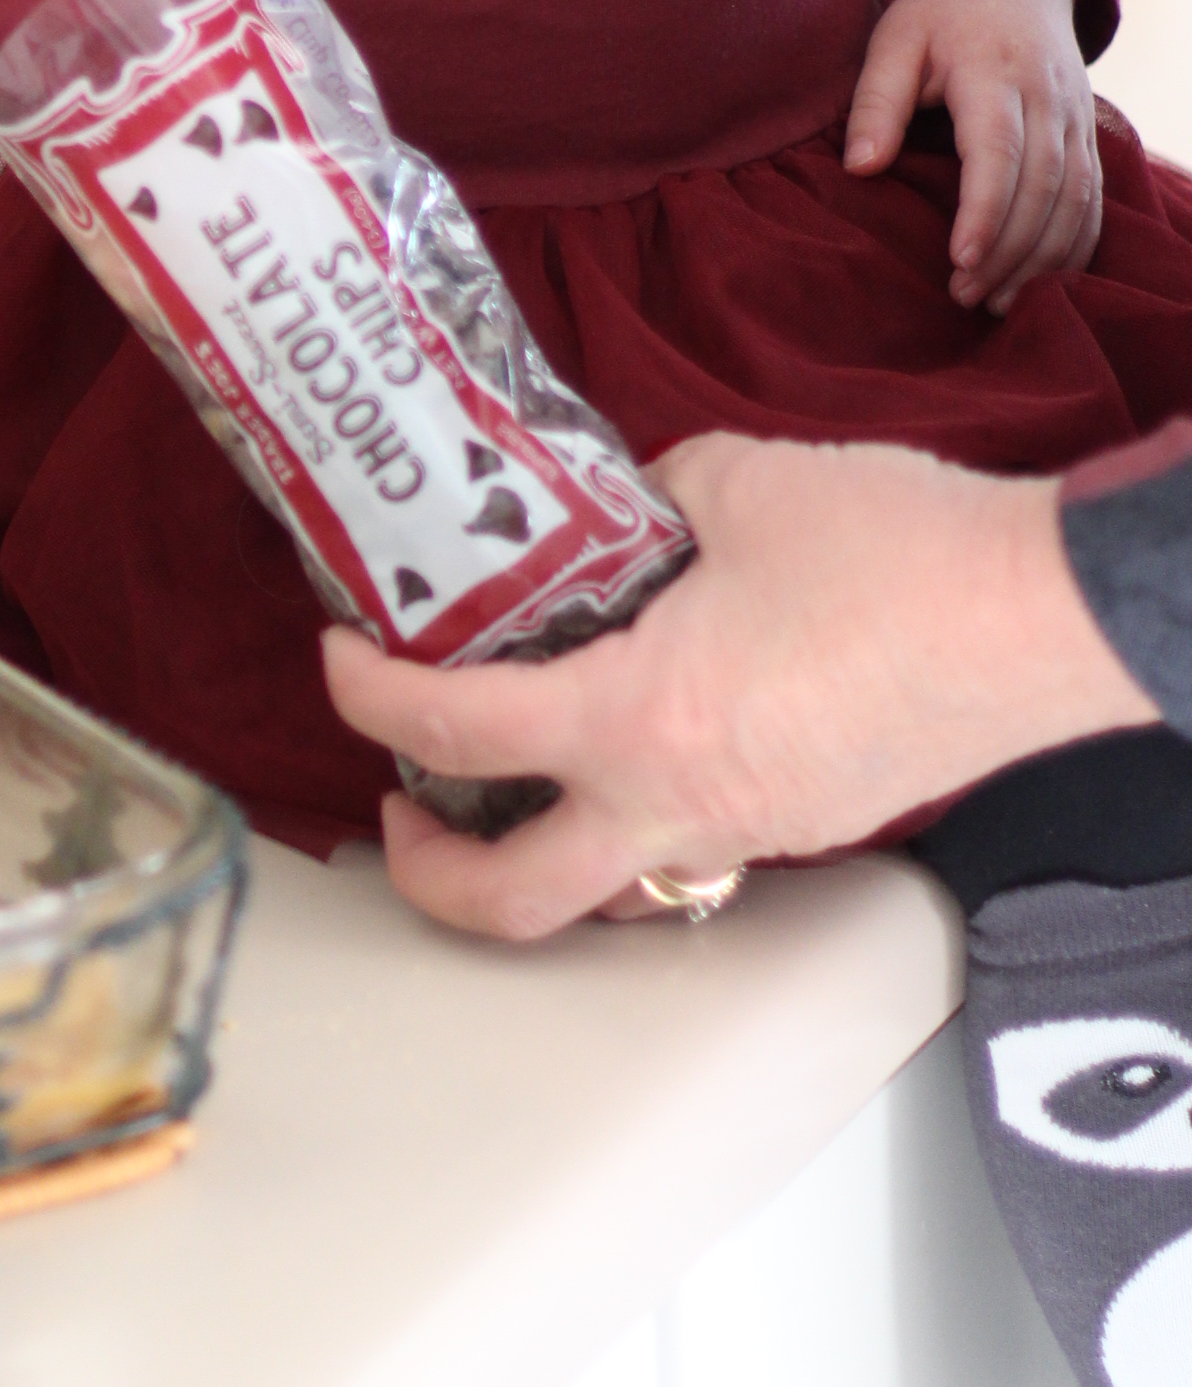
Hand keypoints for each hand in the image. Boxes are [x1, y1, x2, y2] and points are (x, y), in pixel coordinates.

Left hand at [322, 431, 1156, 942]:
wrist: (1043, 614)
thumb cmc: (900, 551)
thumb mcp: (730, 483)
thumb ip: (638, 499)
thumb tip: (607, 506)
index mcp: (635, 719)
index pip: (455, 732)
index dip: (367, 698)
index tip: (343, 661)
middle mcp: (679, 803)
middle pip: (511, 903)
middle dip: (430, 872)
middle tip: (400, 807)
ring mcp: (751, 830)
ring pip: (612, 893)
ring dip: (542, 857)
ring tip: (515, 790)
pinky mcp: (810, 824)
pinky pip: (695, 852)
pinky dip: (639, 821)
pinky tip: (641, 748)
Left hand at [843, 0, 1098, 311]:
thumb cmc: (941, 10)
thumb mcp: (895, 39)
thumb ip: (876, 103)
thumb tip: (860, 170)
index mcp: (998, 72)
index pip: (1001, 152)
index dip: (985, 212)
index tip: (958, 260)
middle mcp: (1050, 97)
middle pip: (1045, 187)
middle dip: (1009, 250)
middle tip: (964, 296)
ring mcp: (1078, 116)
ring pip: (1078, 199)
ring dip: (1044, 258)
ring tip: (998, 303)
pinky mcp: (1088, 133)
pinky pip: (1094, 197)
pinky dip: (1075, 244)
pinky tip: (1041, 280)